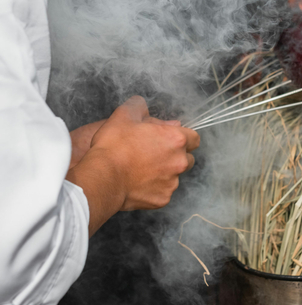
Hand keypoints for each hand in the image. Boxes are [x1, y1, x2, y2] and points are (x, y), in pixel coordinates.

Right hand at [66, 96, 199, 234]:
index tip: (169, 138)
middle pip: (188, 158)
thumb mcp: (124, 115)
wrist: (102, 177)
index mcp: (176, 139)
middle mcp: (179, 162)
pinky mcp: (162, 199)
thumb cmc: (114, 145)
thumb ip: (139, 106)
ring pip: (176, 176)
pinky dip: (154, 187)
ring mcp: (172, 183)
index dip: (183, 137)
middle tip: (155, 153)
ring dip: (165, 172)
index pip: (194, 138)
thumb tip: (142, 105)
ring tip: (144, 169)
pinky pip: (163, 191)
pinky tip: (138, 182)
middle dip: (176, 155)